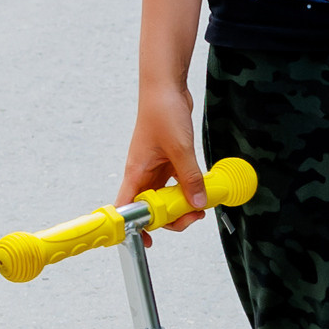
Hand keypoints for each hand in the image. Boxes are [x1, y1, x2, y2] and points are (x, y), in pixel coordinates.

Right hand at [118, 83, 206, 230]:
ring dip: (181, 204)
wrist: (166, 86)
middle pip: (151, 206)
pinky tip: (201, 189)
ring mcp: (156, 166)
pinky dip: (188, 188)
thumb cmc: (162, 112)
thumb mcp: (180, 148)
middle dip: (170, 217)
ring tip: (201, 206)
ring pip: (165, 196)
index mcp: (136, 172)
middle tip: (192, 216)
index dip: (134, 227)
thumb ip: (190, 177)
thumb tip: (196, 203)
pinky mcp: (168, 159)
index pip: (127, 207)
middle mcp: (143, 172)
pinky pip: (176, 182)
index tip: (146, 242)